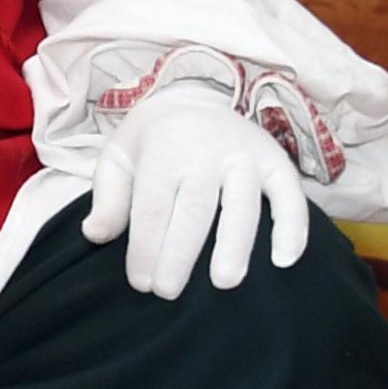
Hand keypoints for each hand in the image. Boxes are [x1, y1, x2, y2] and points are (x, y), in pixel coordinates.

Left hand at [80, 84, 308, 299]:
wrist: (194, 96)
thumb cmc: (150, 141)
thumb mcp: (117, 159)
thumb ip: (106, 198)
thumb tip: (95, 235)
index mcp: (163, 150)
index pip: (152, 208)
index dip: (145, 249)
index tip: (141, 284)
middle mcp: (206, 152)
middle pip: (194, 211)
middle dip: (180, 255)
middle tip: (169, 292)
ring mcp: (245, 156)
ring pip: (242, 205)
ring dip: (234, 246)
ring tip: (224, 282)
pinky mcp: (276, 161)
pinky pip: (290, 195)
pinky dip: (292, 226)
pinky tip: (285, 260)